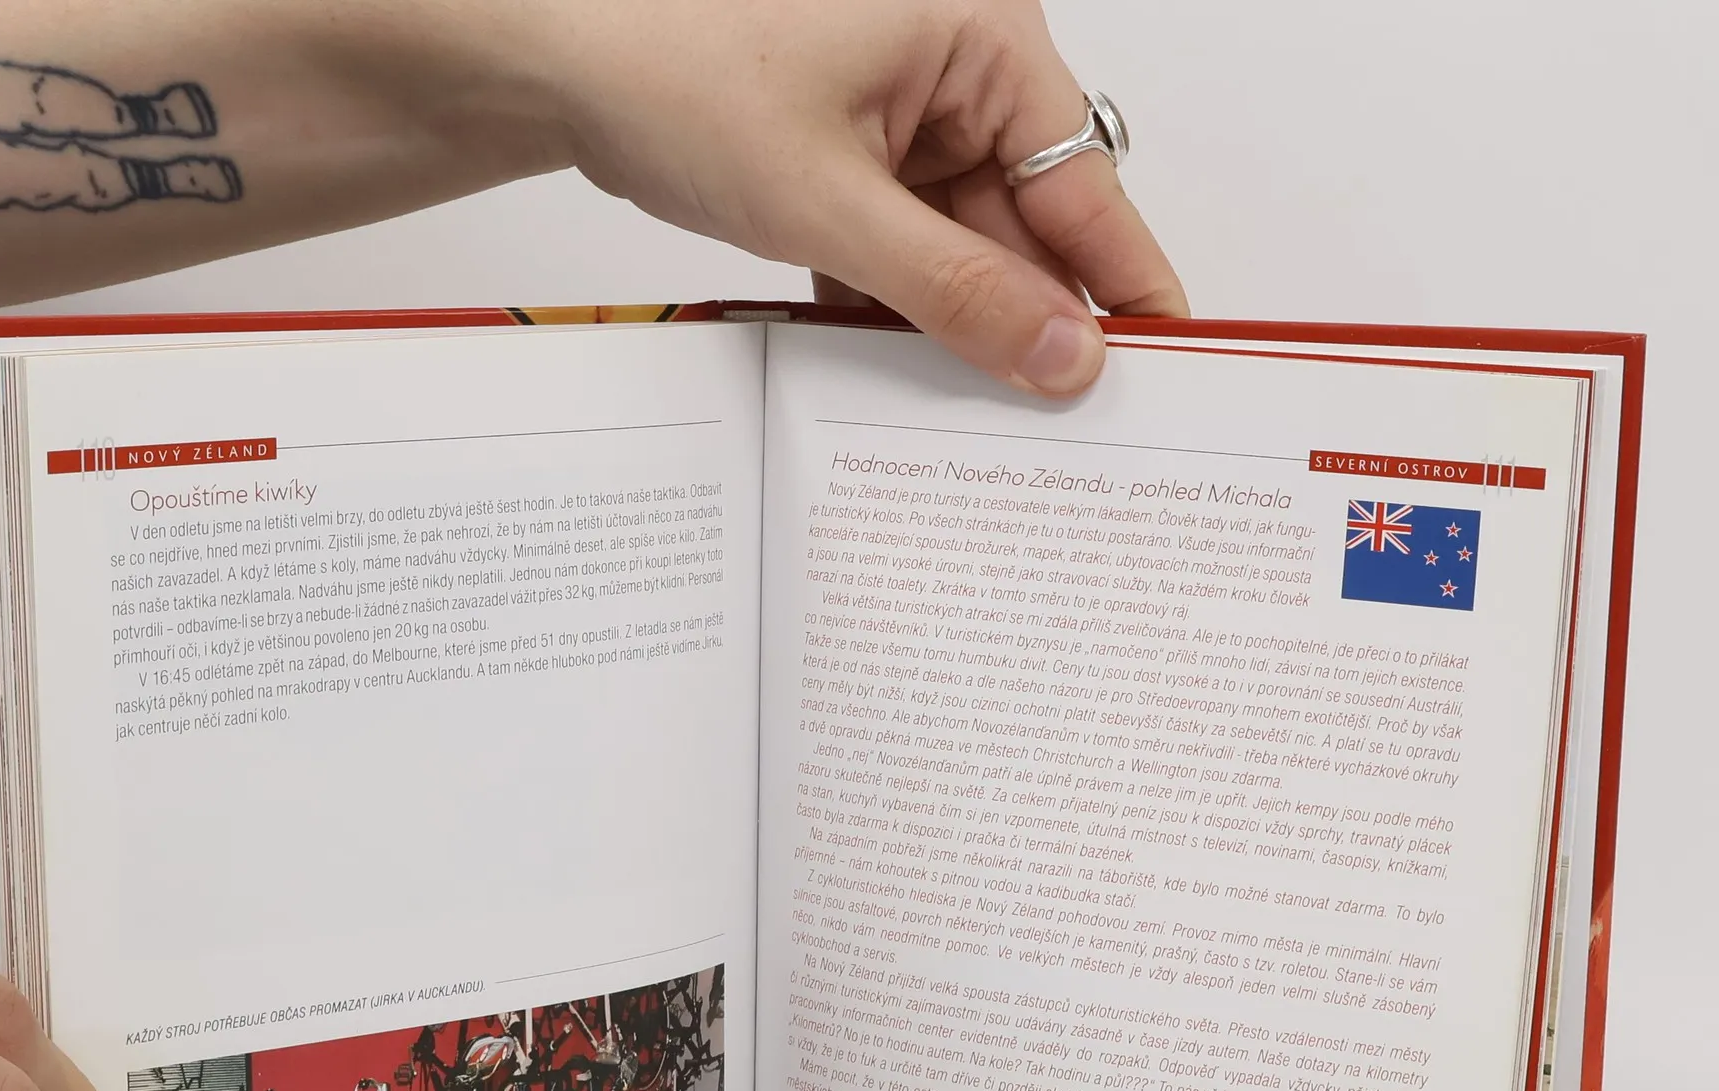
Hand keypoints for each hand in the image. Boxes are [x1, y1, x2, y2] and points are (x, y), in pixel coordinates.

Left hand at [510, 0, 1185, 393]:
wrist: (556, 58)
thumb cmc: (677, 74)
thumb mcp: (830, 204)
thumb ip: (954, 289)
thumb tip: (1062, 356)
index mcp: (981, 35)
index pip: (1086, 180)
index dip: (1123, 281)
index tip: (1161, 363)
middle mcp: (956, 65)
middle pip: (1027, 223)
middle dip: (1024, 319)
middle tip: (1049, 423)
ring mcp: (903, 113)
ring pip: (963, 245)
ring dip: (951, 322)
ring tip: (963, 410)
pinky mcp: (856, 155)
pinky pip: (905, 245)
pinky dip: (895, 302)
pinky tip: (889, 366)